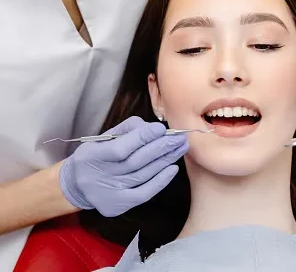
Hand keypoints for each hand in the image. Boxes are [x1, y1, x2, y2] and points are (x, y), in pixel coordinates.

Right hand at [59, 117, 188, 216]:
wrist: (77, 185)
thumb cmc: (95, 156)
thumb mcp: (102, 138)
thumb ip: (125, 130)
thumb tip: (151, 127)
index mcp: (91, 156)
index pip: (121, 148)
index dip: (143, 138)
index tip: (161, 129)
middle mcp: (99, 177)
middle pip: (136, 162)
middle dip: (161, 147)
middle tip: (179, 138)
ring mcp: (109, 194)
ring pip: (143, 175)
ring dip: (165, 160)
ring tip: (180, 148)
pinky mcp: (118, 205)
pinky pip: (144, 193)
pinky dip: (160, 181)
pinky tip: (172, 168)